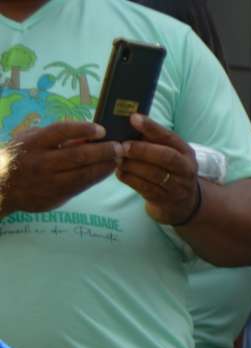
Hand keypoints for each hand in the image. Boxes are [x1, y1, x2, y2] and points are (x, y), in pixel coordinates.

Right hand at [0, 121, 117, 214]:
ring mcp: (49, 181)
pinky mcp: (56, 196)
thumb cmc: (20, 157)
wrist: (0, 187)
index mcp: (33, 142)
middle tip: (120, 146)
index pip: (60, 131)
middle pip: (77, 155)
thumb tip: (86, 134)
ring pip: (83, 174)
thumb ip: (54, 137)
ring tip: (118, 158)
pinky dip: (97, 177)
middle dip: (102, 150)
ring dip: (105, 166)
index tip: (101, 129)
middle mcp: (41, 162)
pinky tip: (107, 170)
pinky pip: (82, 186)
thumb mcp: (30, 140)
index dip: (83, 129)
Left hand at [117, 115, 200, 225]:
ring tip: (118, 158)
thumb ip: (152, 140)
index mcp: (185, 152)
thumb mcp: (167, 153)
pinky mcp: (165, 200)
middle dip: (142, 149)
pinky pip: (144, 188)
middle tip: (122, 146)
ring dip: (132, 165)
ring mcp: (177, 186)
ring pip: (153, 174)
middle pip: (166, 157)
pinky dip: (129, 178)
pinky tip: (120, 171)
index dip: (152, 127)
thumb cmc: (167, 169)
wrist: (182, 202)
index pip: (170, 137)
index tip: (134, 118)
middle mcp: (186, 169)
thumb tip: (128, 122)